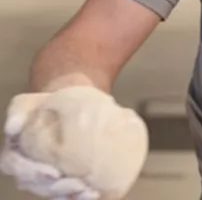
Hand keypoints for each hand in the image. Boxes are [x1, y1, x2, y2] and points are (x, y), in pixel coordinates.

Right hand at [0, 86, 147, 199]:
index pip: (17, 168)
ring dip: (73, 196)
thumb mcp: (27, 103)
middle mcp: (28, 172)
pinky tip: (98, 193)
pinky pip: (70, 194)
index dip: (33, 173)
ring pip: (55, 194)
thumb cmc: (45, 105)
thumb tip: (12, 127)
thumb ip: (17, 112)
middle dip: (59, 189)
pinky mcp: (65, 181)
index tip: (54, 173)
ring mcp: (46, 180)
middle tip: (81, 184)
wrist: (68, 106)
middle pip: (39, 186)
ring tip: (93, 192)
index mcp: (15, 156)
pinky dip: (81, 196)